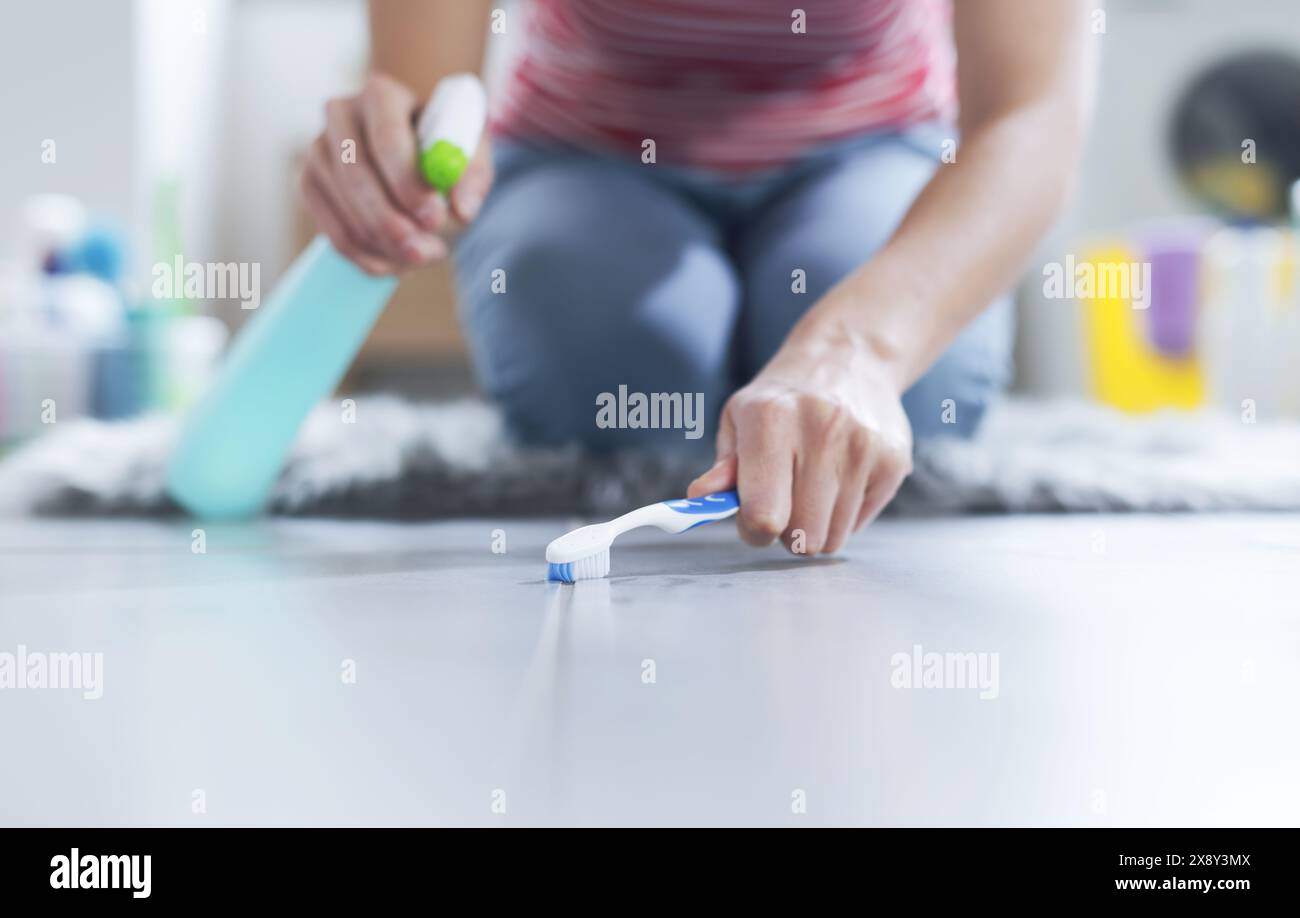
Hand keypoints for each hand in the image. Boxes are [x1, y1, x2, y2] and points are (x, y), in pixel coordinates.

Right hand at [300, 72, 493, 275]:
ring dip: (386, 245)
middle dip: (392, 221)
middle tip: (425, 252)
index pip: (387, 138)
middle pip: (356, 174)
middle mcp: (340, 115)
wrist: (410, 140)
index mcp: (382, 94)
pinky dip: (368, 257)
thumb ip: (472, 177)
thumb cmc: (444, 142)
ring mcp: (318, 150)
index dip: (408, 181)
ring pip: (345, 210)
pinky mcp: (309, 184)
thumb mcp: (470, 150)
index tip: (435, 218)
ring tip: (425, 254)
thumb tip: (462, 211)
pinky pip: (334, 233)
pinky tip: (397, 262)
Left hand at [687, 331, 912, 555]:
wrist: (850, 358)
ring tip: (811, 486)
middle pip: (802, 536)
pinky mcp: (894, 461)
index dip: (753, 531)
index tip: (751, 520)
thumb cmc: (783, 399)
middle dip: (786, 533)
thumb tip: (701, 498)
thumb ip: (723, 466)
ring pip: (832, 538)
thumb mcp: (740, 418)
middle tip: (783, 502)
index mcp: (771, 419)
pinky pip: (858, 524)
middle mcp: (822, 431)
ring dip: (815, 525)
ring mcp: (863, 447)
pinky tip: (838, 478)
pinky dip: (843, 514)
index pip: (764, 513)